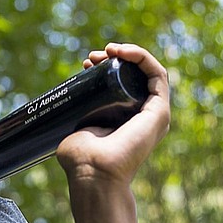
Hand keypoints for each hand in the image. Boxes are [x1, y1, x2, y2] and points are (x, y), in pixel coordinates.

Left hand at [56, 43, 169, 222]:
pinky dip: (143, 58)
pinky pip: (158, 75)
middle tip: (90, 58)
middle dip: (113, 60)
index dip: (105, 69)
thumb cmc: (80, 159)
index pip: (122, 85)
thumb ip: (75, 123)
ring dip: (129, 54)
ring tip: (106, 50)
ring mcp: (153, 114)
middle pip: (134, 77)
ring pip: (147, 72)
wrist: (93, 172)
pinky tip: (123, 51)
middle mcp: (142, 117)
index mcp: (125, 120)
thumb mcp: (76, 131)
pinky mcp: (159, 111)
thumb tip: (62, 111)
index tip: (85, 64)